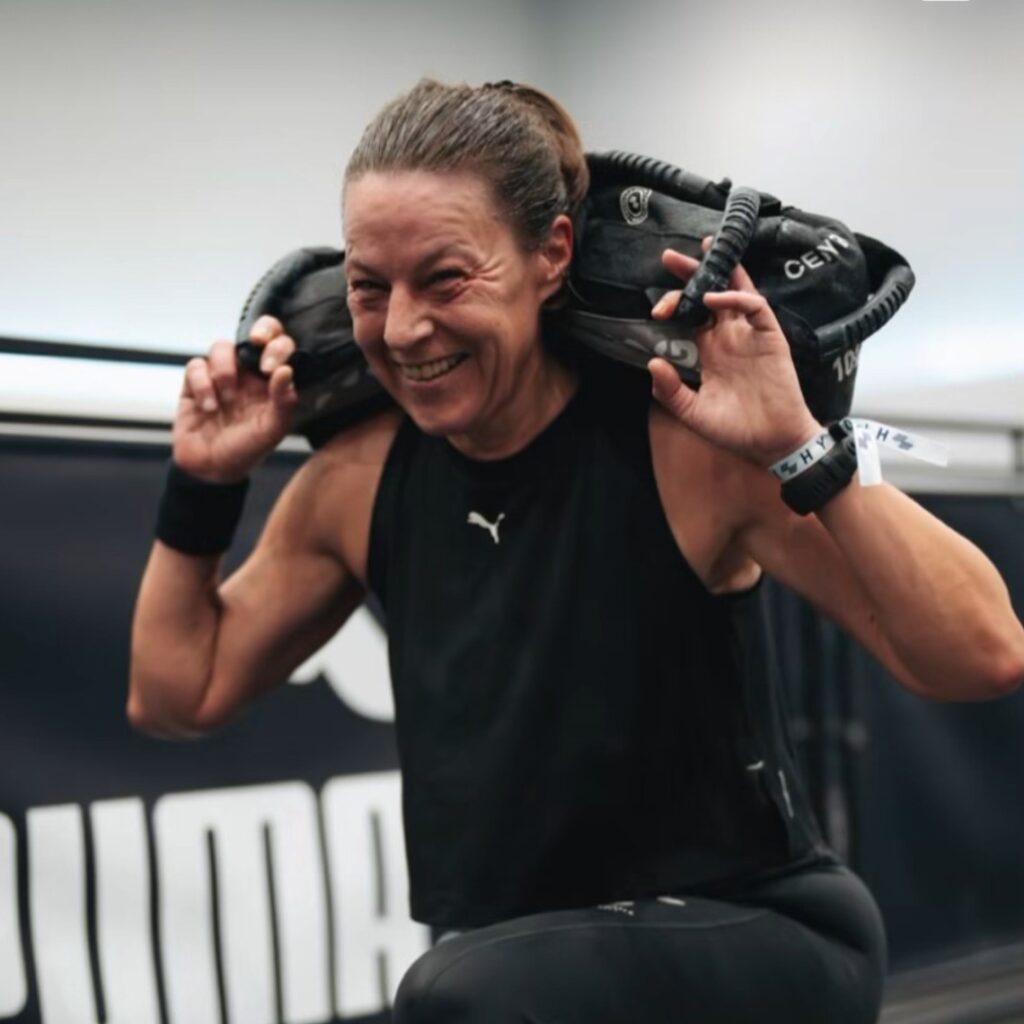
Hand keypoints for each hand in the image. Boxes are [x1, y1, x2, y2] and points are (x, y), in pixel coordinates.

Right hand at [172, 316, 297, 481]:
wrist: (212, 468)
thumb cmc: (247, 448)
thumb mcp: (272, 430)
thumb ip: (283, 402)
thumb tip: (286, 372)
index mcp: (271, 381)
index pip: (280, 347)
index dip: (278, 343)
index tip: (272, 365)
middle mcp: (248, 373)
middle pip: (253, 334)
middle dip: (259, 333)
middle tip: (257, 347)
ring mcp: (220, 375)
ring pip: (222, 346)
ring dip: (225, 370)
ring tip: (227, 398)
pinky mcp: (194, 383)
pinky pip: (196, 365)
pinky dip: (202, 384)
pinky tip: (208, 408)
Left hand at [648, 240, 821, 466]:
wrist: (772, 444)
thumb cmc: (735, 430)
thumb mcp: (693, 414)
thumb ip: (671, 392)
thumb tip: (652, 361)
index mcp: (709, 352)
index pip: (688, 316)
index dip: (673, 306)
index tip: (655, 311)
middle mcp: (728, 337)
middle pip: (708, 295)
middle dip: (690, 274)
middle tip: (668, 257)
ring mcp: (750, 335)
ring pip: (735, 291)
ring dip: (720, 270)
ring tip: (702, 248)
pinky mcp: (770, 338)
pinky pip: (756, 308)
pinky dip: (737, 297)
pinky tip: (714, 298)